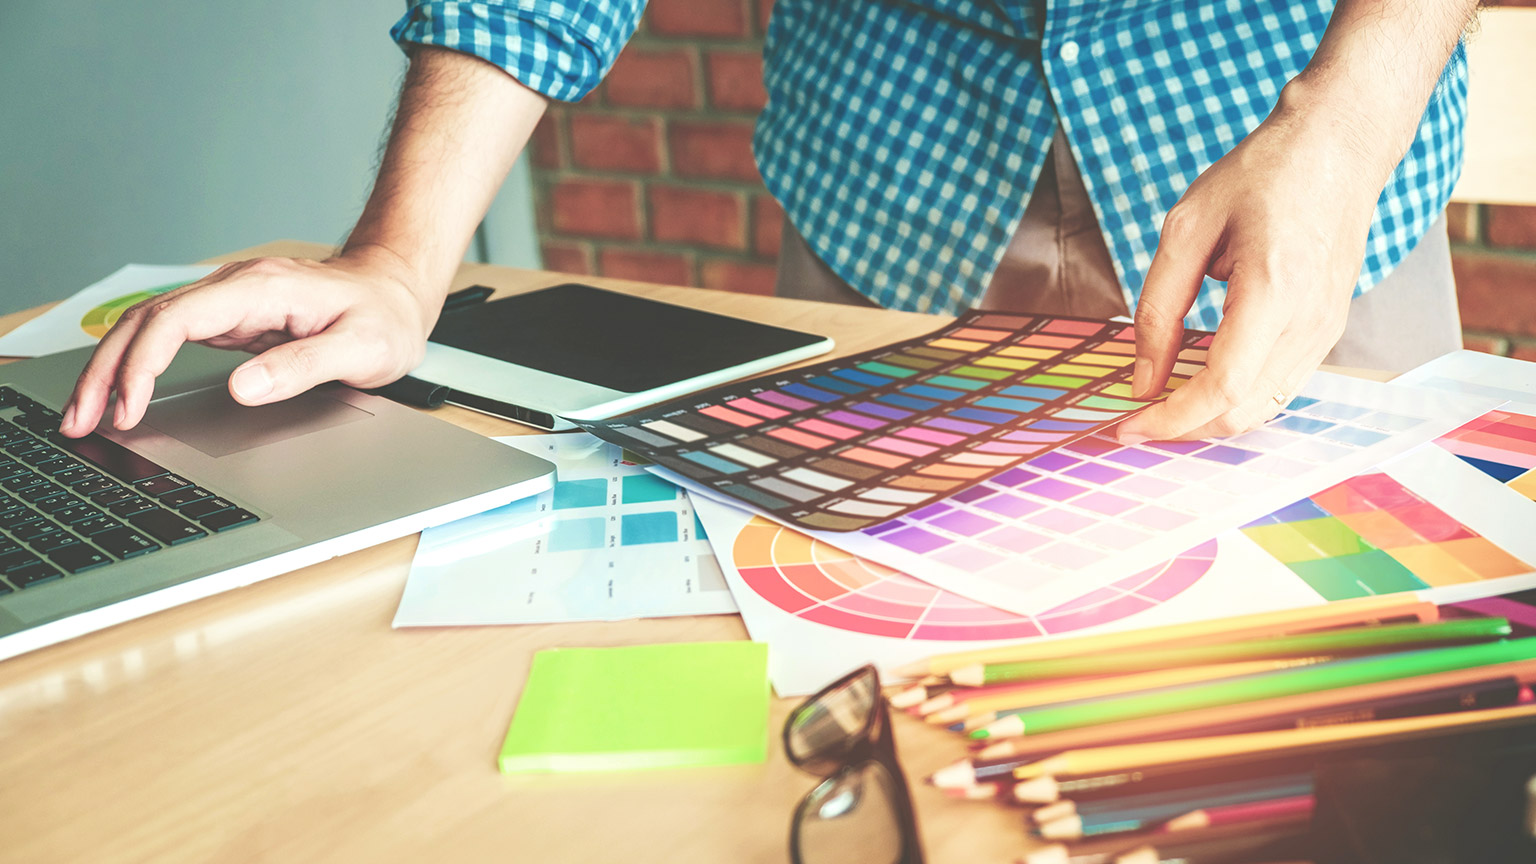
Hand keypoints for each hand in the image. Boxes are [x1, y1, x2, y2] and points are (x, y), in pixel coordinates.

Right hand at [60, 246, 437, 436]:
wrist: (395, 292)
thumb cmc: (383, 318)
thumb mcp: (360, 349)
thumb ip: (303, 366)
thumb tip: (242, 386)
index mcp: (261, 289)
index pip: (178, 319)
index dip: (144, 363)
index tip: (130, 407)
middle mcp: (235, 288)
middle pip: (147, 321)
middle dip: (106, 370)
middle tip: (81, 420)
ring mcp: (229, 301)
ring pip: (149, 327)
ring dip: (111, 368)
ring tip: (85, 414)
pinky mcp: (229, 318)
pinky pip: (168, 337)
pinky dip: (137, 365)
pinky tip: (122, 393)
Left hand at [1115, 94, 1384, 443]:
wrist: (1338, 145)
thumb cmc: (1263, 174)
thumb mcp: (1187, 228)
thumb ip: (1159, 308)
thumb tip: (1143, 380)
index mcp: (1275, 290)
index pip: (1222, 387)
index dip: (1171, 419)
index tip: (1127, 427)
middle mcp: (1311, 321)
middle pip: (1243, 411)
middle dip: (1185, 428)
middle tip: (1134, 419)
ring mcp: (1327, 330)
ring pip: (1263, 408)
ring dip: (1210, 417)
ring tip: (1161, 402)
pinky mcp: (1329, 329)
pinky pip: (1279, 386)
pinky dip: (1236, 397)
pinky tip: (1199, 379)